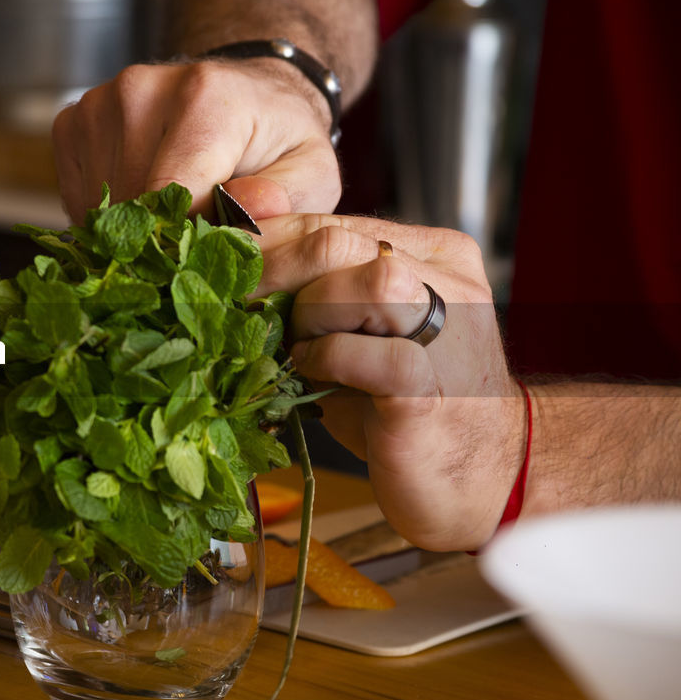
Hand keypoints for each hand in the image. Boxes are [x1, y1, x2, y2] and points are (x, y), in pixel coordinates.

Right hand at [51, 57, 339, 222]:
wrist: (243, 92)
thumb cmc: (277, 141)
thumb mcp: (311, 170)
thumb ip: (288, 196)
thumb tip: (247, 209)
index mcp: (204, 97)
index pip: (169, 196)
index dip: (183, 246)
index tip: (205, 265)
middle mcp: (140, 90)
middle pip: (130, 205)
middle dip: (160, 241)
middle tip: (195, 244)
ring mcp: (99, 103)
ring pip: (100, 207)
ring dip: (133, 230)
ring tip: (174, 215)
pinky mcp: (72, 121)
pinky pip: (80, 198)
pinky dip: (110, 215)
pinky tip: (145, 199)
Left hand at [255, 214, 525, 550]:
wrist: (479, 477)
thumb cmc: (404, 407)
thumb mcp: (359, 331)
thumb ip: (319, 290)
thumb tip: (240, 263)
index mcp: (430, 256)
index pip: (333, 222)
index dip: (267, 239)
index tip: (219, 261)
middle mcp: (447, 282)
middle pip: (341, 241)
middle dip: (270, 267)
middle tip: (231, 298)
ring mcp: (448, 333)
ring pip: (368, 282)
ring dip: (309, 311)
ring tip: (294, 343)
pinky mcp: (430, 389)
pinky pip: (371, 354)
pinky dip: (327, 359)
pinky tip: (311, 373)